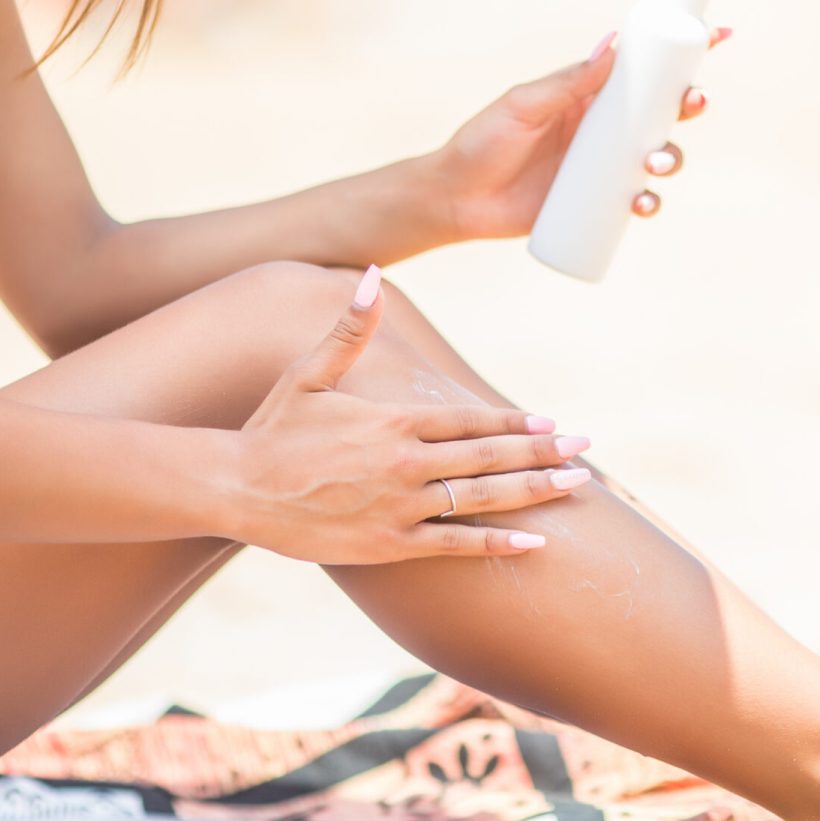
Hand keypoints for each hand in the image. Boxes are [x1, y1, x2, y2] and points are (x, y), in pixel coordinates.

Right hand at [234, 266, 592, 562]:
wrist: (234, 488)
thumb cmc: (271, 430)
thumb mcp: (308, 373)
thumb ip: (348, 329)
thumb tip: (371, 275)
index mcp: (393, 421)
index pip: (469, 420)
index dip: (513, 423)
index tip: (550, 421)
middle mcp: (405, 463)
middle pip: (488, 458)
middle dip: (542, 453)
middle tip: (585, 449)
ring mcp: (400, 506)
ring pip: (482, 499)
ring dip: (534, 491)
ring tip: (575, 485)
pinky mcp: (389, 545)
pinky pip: (454, 545)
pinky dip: (496, 543)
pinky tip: (535, 542)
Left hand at [429, 27, 732, 241]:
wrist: (456, 198)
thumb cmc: (482, 143)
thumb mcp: (522, 105)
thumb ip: (566, 81)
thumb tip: (614, 45)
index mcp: (589, 94)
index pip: (643, 67)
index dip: (682, 52)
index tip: (718, 35)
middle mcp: (604, 128)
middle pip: (663, 112)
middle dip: (689, 105)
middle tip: (693, 104)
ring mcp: (604, 166)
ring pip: (659, 155)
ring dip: (672, 157)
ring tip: (655, 163)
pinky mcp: (598, 202)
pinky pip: (638, 200)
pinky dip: (651, 202)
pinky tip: (645, 204)